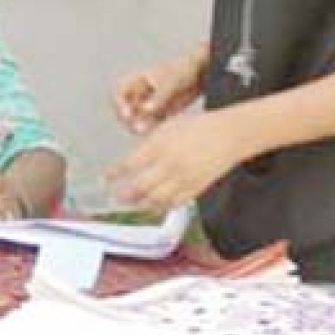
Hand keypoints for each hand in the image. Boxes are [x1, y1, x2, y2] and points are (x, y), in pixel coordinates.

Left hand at [104, 110, 248, 212]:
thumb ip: (148, 145)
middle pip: (140, 186)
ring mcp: (184, 179)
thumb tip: (131, 161)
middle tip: (115, 196)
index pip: (130, 164)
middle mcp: (170, 164)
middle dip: (124, 194)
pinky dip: (161, 207)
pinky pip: (174, 203)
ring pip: (156, 199)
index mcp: (160, 146)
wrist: (229, 134)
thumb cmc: (200, 127)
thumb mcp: (167, 127)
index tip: (105, 178)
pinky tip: (153, 206)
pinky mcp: (196, 189)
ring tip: (131, 204)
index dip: (114, 174)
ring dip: (140, 204)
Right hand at [112, 49, 205, 134]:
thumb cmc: (183, 71)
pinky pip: (151, 124)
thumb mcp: (171, 83)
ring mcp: (148, 104)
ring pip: (137, 120)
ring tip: (150, 131)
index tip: (127, 114)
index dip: (119, 104)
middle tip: (138, 129)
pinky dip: (154, 128)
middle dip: (129, 120)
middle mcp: (139, 93)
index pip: (118, 93)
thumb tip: (145, 110)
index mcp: (137, 80)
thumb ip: (158, 97)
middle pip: (125, 110)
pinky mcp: (159, 113)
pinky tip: (162, 128)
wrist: (201, 74)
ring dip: (141, 127)